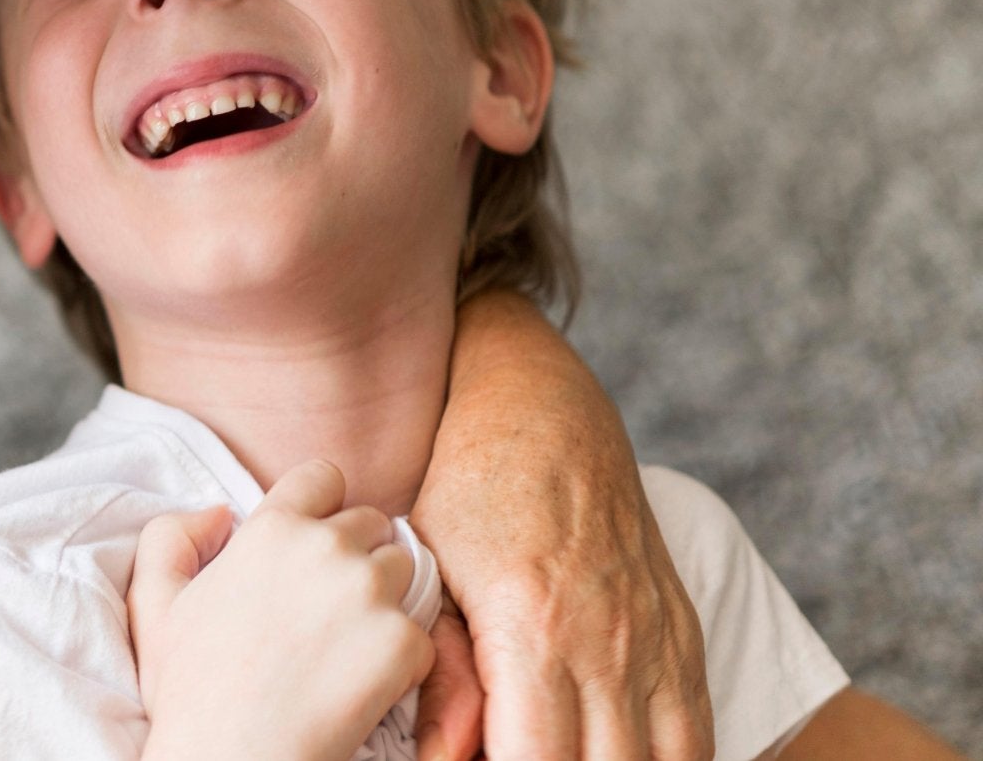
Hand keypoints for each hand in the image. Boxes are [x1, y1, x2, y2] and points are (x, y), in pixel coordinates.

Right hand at [129, 459, 434, 760]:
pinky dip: (402, 661)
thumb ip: (171, 536)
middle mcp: (326, 546)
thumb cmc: (191, 692)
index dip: (321, 507)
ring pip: (404, 572)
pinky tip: (362, 686)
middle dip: (357, 556)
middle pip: (372, 523)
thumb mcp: (154, 603)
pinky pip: (422, 636)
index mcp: (271, 528)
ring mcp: (369, 592)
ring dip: (385, 601)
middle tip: (328, 611)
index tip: (312, 546)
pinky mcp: (402, 642)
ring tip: (347, 648)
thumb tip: (220, 512)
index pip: (323, 476)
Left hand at [412, 292, 711, 760]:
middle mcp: (608, 644)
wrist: (540, 404)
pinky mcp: (680, 632)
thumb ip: (444, 675)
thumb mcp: (432, 567)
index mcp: (533, 631)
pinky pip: (697, 732)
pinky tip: (621, 758)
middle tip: (514, 758)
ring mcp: (655, 640)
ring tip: (568, 756)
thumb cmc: (467, 483)